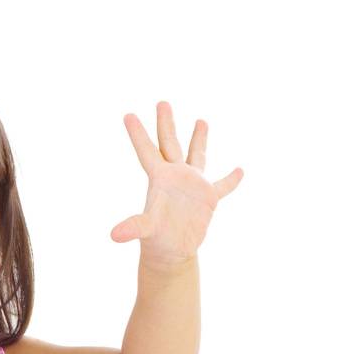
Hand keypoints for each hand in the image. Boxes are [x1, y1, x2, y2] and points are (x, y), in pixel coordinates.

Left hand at [109, 100, 241, 267]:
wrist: (172, 251)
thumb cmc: (156, 239)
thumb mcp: (145, 230)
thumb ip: (133, 227)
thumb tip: (114, 235)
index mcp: (159, 178)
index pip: (147, 151)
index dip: (138, 133)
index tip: (127, 115)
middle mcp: (175, 176)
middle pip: (170, 144)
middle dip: (166, 124)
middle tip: (162, 102)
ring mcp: (193, 185)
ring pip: (196, 155)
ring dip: (199, 139)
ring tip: (201, 121)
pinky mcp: (208, 198)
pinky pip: (223, 185)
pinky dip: (232, 179)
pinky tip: (240, 170)